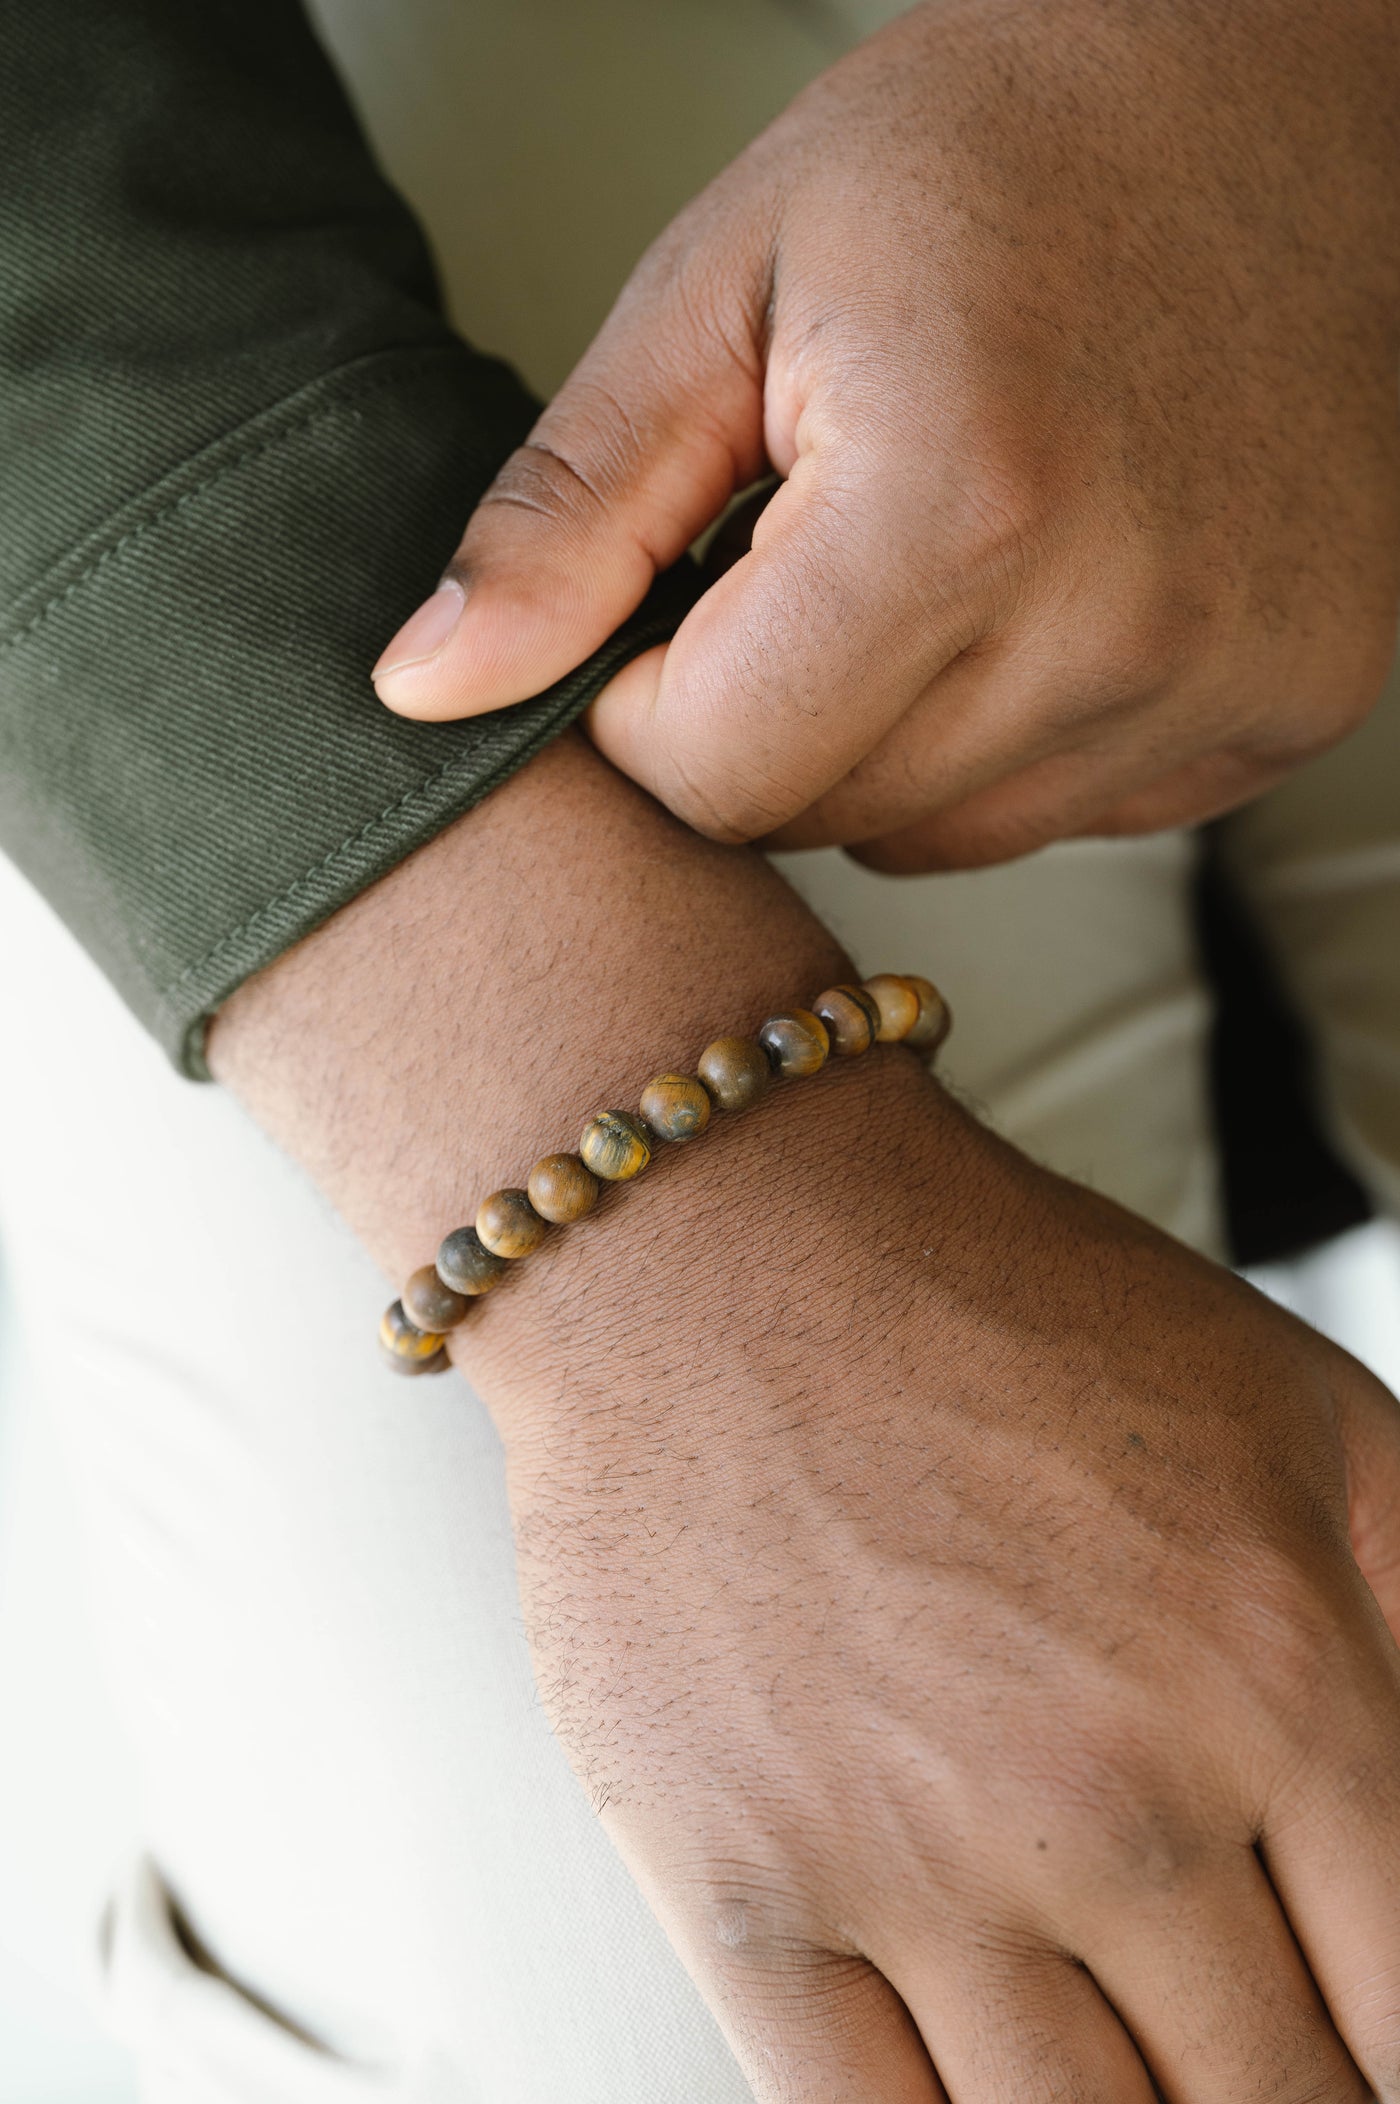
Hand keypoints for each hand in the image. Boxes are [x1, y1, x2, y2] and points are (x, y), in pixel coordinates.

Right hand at [213, 735, 1399, 2099]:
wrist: (721, 1247)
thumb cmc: (998, 1311)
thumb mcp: (1315, 1419)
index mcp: (1288, 1676)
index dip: (1393, 2059)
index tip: (1352, 2041)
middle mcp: (1112, 1795)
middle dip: (1280, 2094)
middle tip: (1250, 2052)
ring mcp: (916, 1861)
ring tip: (1131, 2070)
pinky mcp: (749, 1888)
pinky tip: (981, 2088)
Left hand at [373, 0, 1399, 869]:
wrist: (1286, 100)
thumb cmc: (999, 149)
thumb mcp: (731, 282)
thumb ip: (571, 509)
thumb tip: (426, 688)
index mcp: (963, 504)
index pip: (711, 776)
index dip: (643, 702)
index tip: (666, 593)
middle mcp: (1118, 628)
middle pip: (819, 816)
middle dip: (758, 714)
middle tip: (795, 551)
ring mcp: (1224, 685)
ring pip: (933, 833)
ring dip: (881, 733)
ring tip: (927, 552)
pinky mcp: (1283, 710)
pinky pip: (1060, 810)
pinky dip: (1009, 734)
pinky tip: (1045, 586)